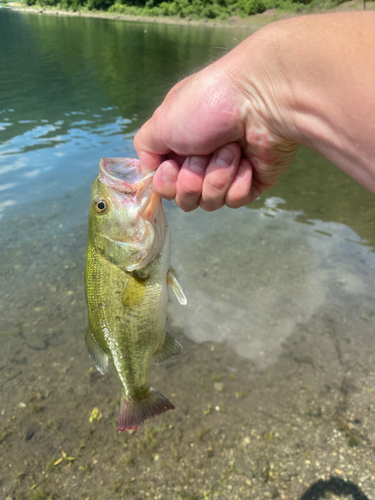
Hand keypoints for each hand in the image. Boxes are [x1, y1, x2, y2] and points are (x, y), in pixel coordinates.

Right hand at [134, 27, 298, 211]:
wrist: (260, 100)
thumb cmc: (208, 104)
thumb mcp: (161, 121)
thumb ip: (146, 148)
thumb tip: (152, 170)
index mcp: (178, 146)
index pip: (163, 186)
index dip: (166, 182)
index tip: (172, 164)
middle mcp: (200, 161)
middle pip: (184, 199)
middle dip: (192, 179)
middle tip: (204, 152)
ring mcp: (227, 173)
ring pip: (209, 202)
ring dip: (217, 175)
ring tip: (231, 149)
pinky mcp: (251, 182)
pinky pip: (235, 201)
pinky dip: (238, 182)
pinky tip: (247, 161)